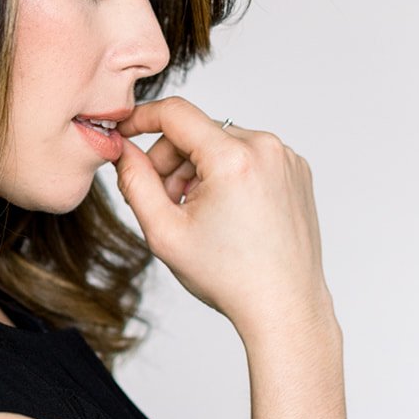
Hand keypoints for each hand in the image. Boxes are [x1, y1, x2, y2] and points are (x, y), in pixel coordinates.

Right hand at [111, 96, 334, 340]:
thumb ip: (134, 182)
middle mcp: (267, 148)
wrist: (284, 305)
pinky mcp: (296, 171)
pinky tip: (227, 213)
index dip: (140, 119)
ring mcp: (287, 158)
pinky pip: (249, 156)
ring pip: (222, 143)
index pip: (175, 112)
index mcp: (234, 158)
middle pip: (198, 131)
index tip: (123, 135)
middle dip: (172, 162)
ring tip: (199, 214)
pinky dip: (229, 175)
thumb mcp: (164, 232)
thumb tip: (121, 149)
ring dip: (200, 170)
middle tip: (168, 205)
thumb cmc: (229, 277)